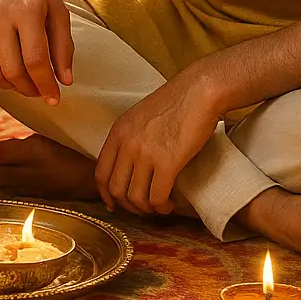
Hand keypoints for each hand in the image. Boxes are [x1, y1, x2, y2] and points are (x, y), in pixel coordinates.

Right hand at [0, 0, 73, 103]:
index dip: (46, 85)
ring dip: (10, 87)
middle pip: (12, 71)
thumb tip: (64, 82)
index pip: (35, 60)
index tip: (54, 98)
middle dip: (29, 89)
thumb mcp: (58, 10)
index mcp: (27, 8)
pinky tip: (4, 74)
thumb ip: (63, 47)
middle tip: (39, 91)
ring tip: (23, 83)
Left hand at [95, 71, 219, 215]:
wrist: (199, 91)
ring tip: (159, 206)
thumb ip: (131, 138)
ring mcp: (146, 153)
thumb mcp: (141, 116)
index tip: (115, 204)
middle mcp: (127, 143)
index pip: (101, 172)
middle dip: (129, 206)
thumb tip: (131, 165)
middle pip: (116, 189)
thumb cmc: (176, 101)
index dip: (106, 194)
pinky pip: (157, 196)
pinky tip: (169, 203)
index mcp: (119, 131)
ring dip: (147, 209)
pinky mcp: (168, 162)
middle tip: (143, 208)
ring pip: (135, 197)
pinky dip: (162, 206)